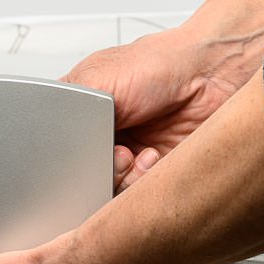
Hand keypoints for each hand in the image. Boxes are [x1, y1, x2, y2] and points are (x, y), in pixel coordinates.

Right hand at [63, 26, 253, 190]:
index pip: (57, 150)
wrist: (210, 74)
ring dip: (119, 177)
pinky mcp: (154, 176)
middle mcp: (103, 139)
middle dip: (93, 171)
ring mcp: (127, 160)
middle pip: (80, 176)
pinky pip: (136, 199)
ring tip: (131, 155)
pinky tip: (150, 159)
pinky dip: (141, 184)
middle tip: (110, 151)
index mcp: (80, 115)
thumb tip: (53, 145)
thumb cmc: (157, 64)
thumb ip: (65, 110)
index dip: (64, 157)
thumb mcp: (94, 78)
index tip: (77, 152)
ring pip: (106, 193)